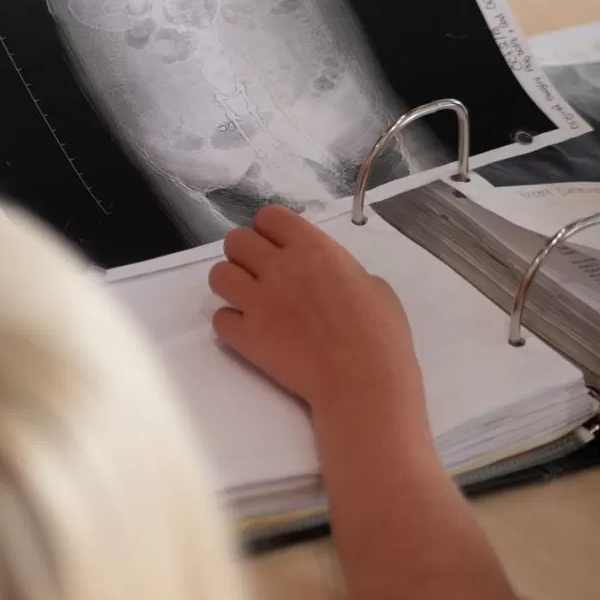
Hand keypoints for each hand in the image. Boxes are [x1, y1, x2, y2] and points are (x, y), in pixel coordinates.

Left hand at [208, 205, 424, 426]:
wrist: (363, 383)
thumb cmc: (380, 336)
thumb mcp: (374, 287)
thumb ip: (344, 273)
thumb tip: (333, 279)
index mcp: (313, 248)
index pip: (269, 216)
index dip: (270, 230)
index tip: (279, 247)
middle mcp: (279, 267)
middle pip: (235, 240)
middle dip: (244, 254)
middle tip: (262, 275)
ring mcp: (258, 301)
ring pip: (218, 274)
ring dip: (231, 285)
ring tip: (250, 301)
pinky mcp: (246, 336)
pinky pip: (219, 319)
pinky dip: (231, 325)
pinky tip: (250, 333)